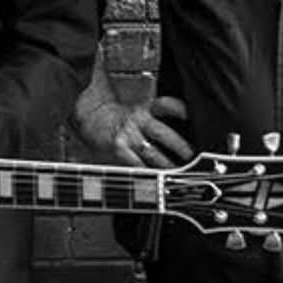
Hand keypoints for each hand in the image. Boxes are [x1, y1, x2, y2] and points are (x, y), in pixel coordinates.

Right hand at [74, 93, 193, 167]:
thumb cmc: (120, 114)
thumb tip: (180, 105)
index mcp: (144, 108)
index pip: (165, 105)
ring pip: (151, 152)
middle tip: (190, 153)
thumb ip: (156, 107)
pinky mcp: (119, 149)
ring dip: (166, 163)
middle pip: (161, 132)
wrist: (91, 119)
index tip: (190, 115)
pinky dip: (147, 172)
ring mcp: (128, 136)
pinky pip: (136, 163)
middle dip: (177, 144)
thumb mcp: (138, 105)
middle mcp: (137, 121)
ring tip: (178, 171)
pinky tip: (157, 178)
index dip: (178, 109)